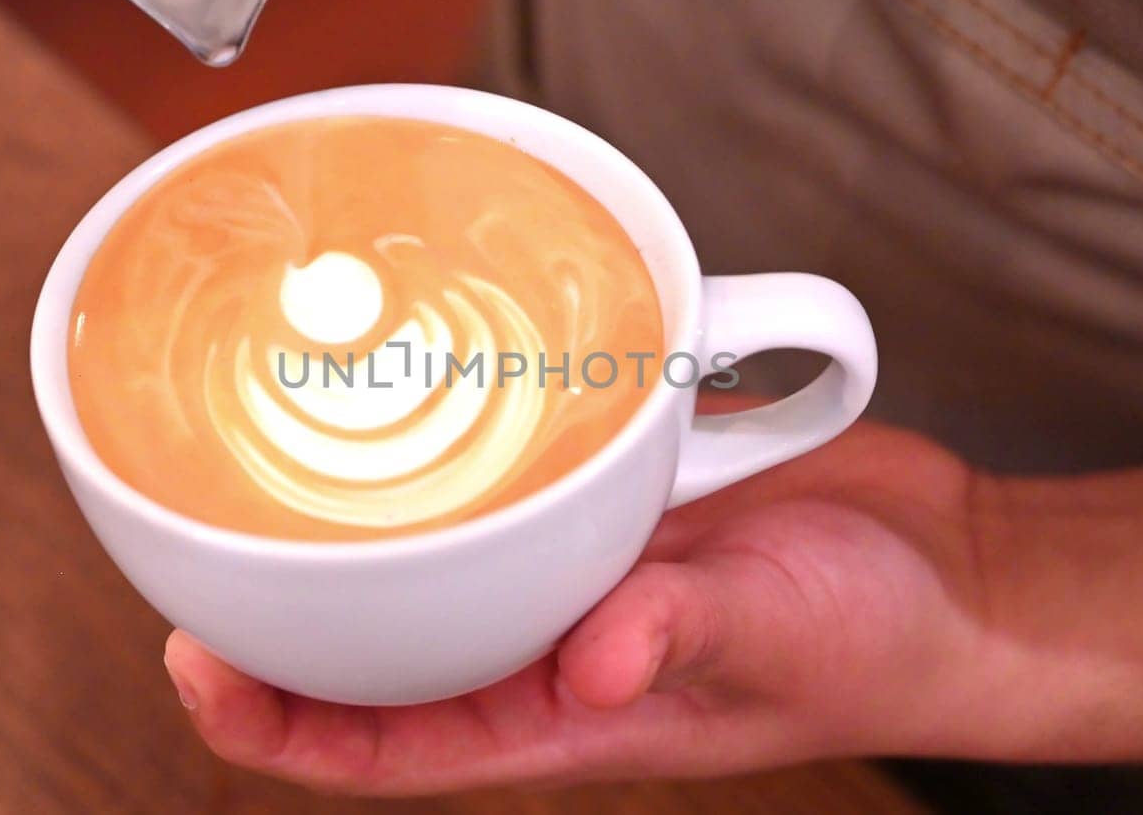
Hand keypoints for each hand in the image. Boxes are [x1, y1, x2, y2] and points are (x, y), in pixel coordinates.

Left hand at [163, 416, 1003, 794]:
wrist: (949, 571)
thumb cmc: (874, 638)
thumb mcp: (777, 637)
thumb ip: (683, 639)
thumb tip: (596, 664)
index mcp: (564, 713)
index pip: (388, 748)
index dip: (281, 729)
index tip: (196, 671)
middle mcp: (550, 641)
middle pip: (379, 650)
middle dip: (278, 624)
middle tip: (192, 544)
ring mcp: (577, 563)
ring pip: (437, 560)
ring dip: (358, 534)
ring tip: (268, 468)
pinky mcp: (614, 491)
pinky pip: (517, 478)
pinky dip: (464, 450)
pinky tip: (426, 393)